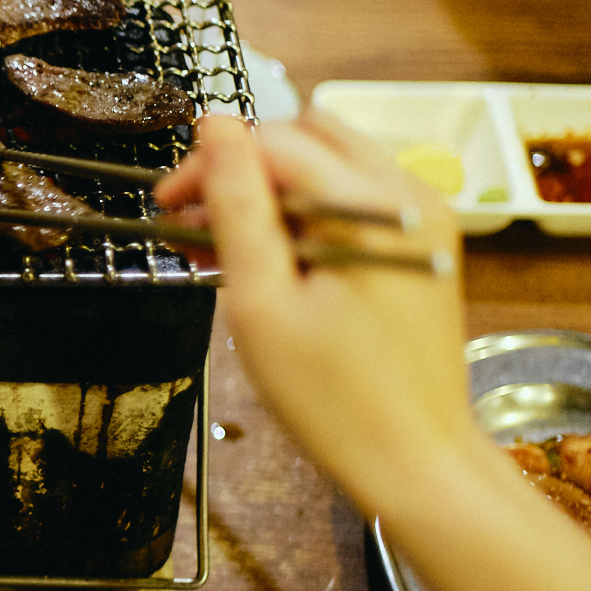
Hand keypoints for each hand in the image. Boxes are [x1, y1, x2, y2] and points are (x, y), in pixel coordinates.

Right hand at [152, 113, 474, 519]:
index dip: (211, 163)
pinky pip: (356, 201)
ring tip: (222, 248)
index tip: (165, 207)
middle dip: (244, 168)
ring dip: (272, 192)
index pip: (276, 143)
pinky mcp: (424, 246)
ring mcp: (425, 220)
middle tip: (193, 223)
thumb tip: (213, 126)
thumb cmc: (334, 399)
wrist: (418, 463)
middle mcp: (412, 196)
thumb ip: (238, 207)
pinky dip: (307, 216)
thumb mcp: (263, 304)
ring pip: (332, 165)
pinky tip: (271, 262)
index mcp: (375, 207)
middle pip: (309, 137)